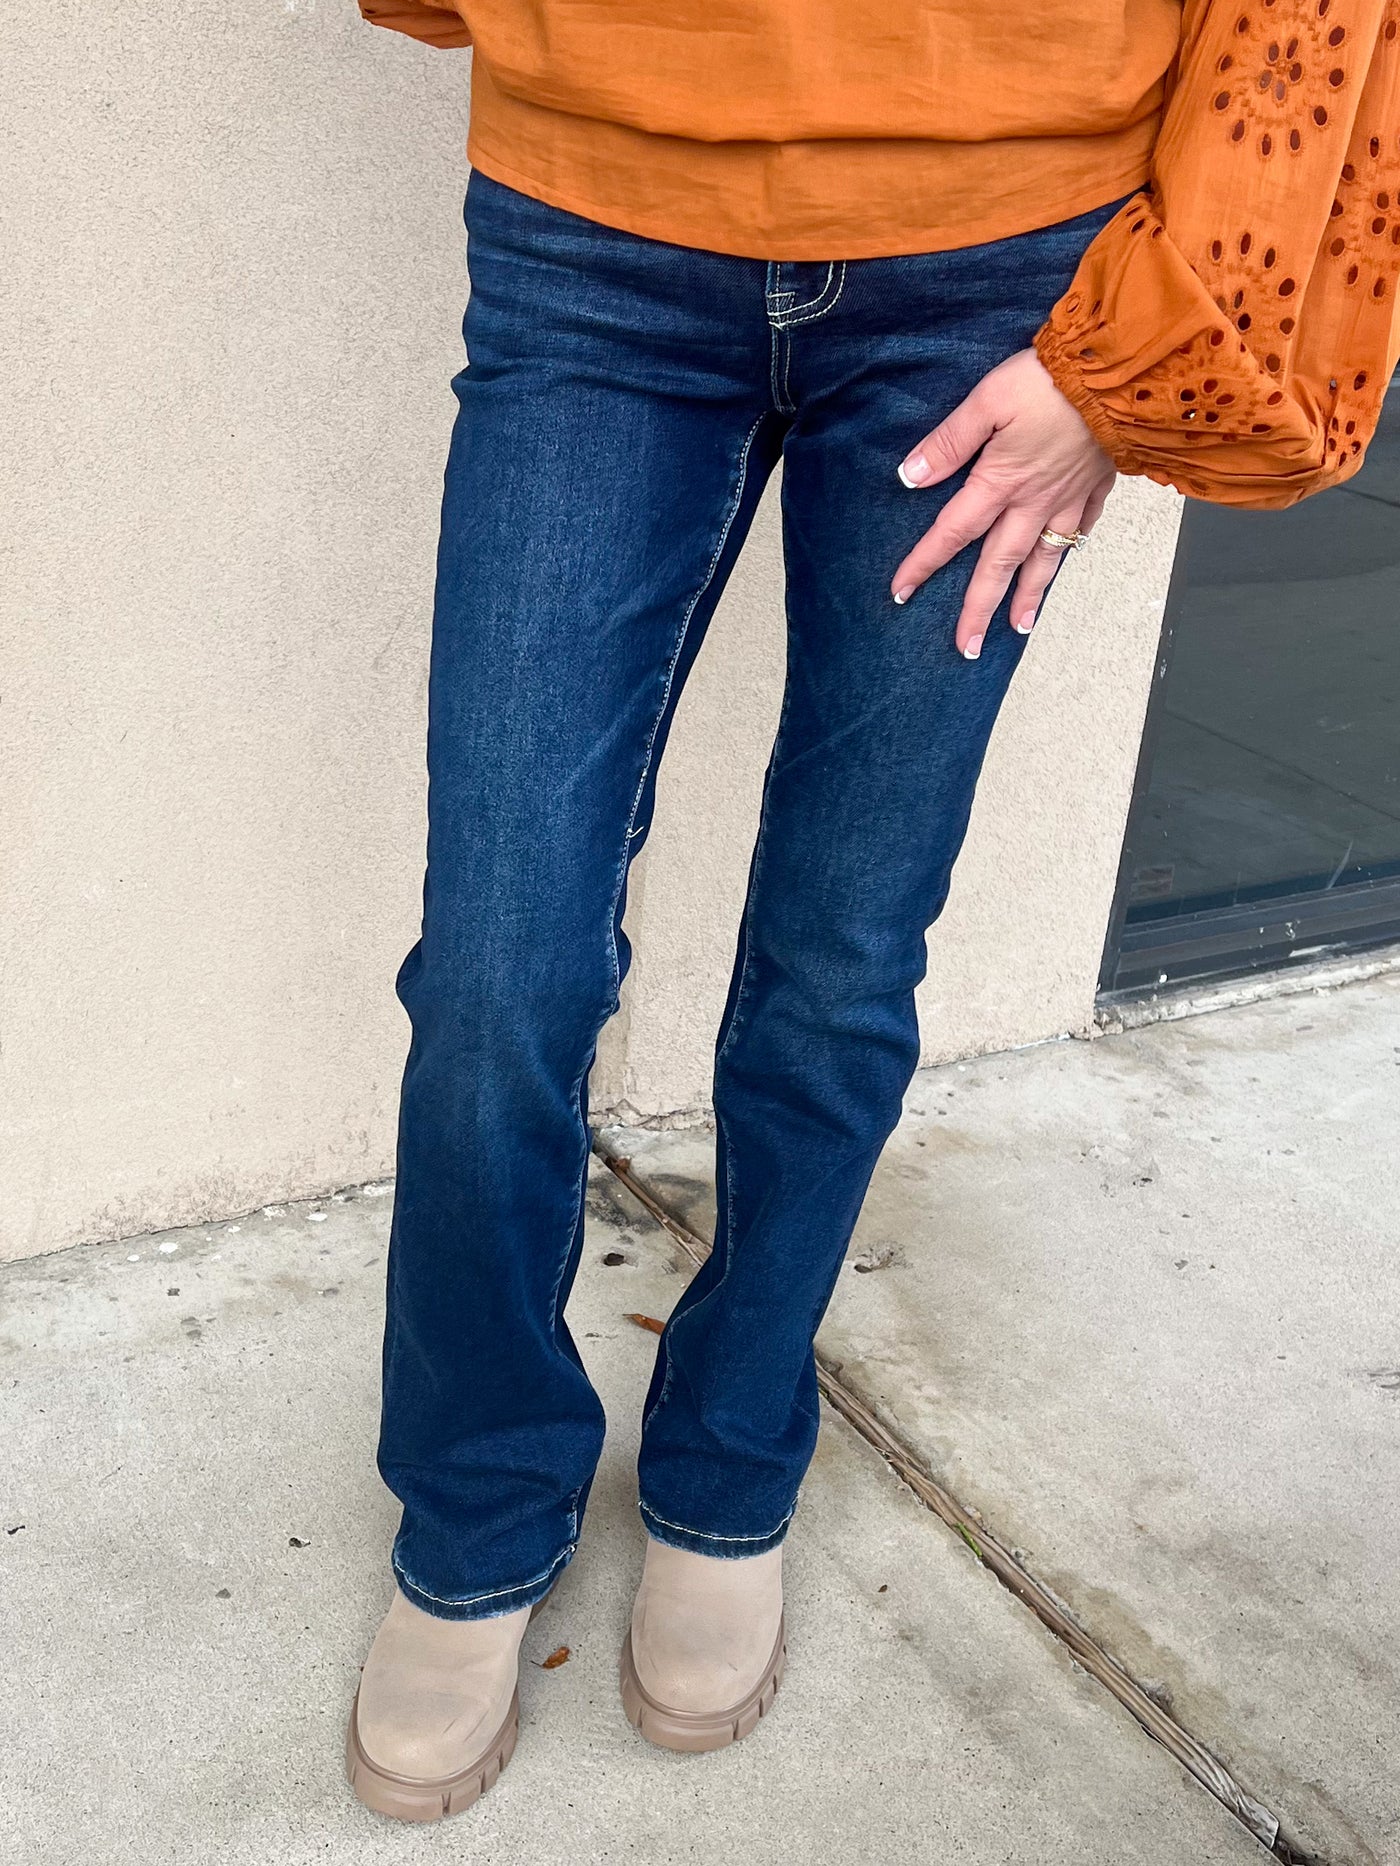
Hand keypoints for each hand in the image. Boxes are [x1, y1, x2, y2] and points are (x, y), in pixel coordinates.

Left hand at [889, 348, 1115, 658]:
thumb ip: (949, 442)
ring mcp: (1071, 497)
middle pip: (999, 564)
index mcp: (1001, 482)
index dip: (924, 563)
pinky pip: (1084, 527)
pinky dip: (1072, 548)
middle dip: (980, 608)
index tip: (901, 593)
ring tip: (1018, 627)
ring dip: (1029, 595)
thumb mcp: (989, 400)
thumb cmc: (1052, 381)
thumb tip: (910, 476)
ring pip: (1045, 558)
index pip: (953, 532)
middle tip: (967, 647)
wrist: (1123, 372)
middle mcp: (1034, 501)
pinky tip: (1065, 559)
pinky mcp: (1099, 482)